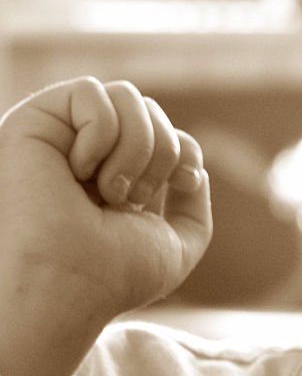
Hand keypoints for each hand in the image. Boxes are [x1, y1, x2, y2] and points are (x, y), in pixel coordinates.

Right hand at [0, 77, 212, 375]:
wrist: (68, 284)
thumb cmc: (114, 275)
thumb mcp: (177, 245)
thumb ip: (194, 208)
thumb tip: (191, 167)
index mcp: (116, 178)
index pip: (165, 132)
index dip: (184, 150)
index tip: (184, 182)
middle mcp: (88, 155)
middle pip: (151, 110)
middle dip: (161, 153)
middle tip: (130, 199)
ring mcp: (61, 136)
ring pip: (126, 95)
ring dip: (134, 146)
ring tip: (108, 190)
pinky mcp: (34, 121)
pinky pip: (90, 91)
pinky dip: (100, 132)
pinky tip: (78, 171)